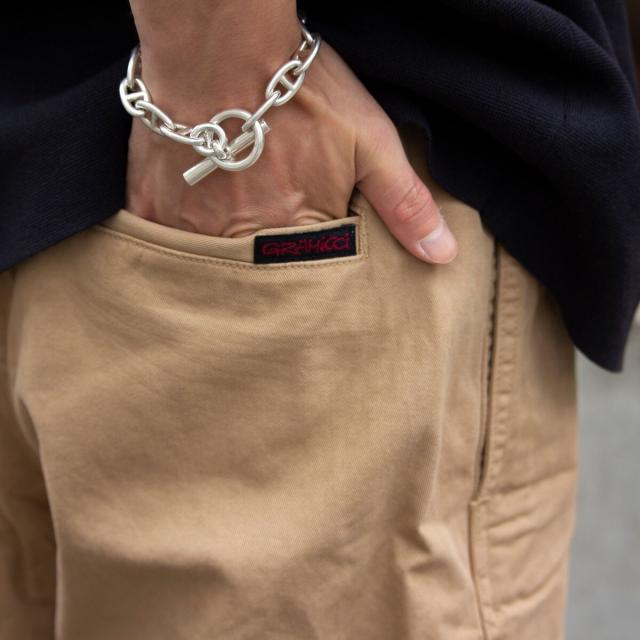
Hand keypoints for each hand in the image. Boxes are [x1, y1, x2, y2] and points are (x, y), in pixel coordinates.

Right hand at [125, 1, 457, 263]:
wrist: (220, 41)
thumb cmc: (298, 90)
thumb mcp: (369, 141)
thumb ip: (405, 203)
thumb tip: (443, 256)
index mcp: (296, 234)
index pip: (309, 280)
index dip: (313, 267)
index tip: (311, 250)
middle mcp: (240, 242)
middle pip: (258, 279)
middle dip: (268, 270)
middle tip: (265, 236)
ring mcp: (190, 228)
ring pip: (212, 267)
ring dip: (224, 256)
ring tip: (231, 228)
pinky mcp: (151, 207)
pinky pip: (163, 245)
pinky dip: (180, 238)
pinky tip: (190, 218)